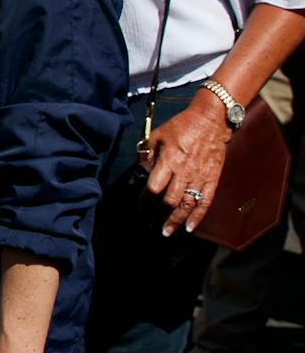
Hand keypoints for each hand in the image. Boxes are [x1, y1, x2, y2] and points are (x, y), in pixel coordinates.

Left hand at [141, 95, 230, 236]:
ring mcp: (200, 176)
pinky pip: (206, 201)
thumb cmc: (181, 126)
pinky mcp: (212, 178)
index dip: (146, 201)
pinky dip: (198, 216)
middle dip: (158, 215)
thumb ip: (147, 153)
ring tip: (166, 231)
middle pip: (170, 200)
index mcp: (169, 160)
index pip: (154, 187)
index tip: (140, 208)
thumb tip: (140, 170)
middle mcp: (185, 171)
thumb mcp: (157, 135)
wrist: (211, 121)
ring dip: (176, 220)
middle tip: (150, 224)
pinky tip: (189, 227)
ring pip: (187, 204)